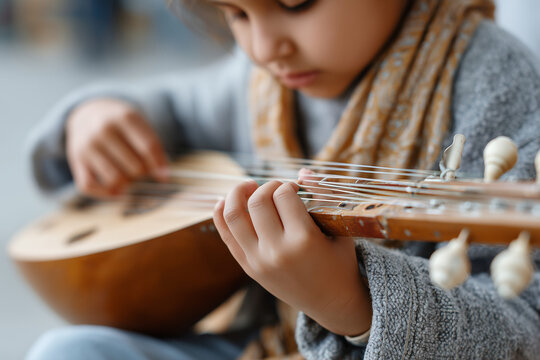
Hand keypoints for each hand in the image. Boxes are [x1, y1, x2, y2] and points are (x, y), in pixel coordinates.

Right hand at [66, 98, 167, 196]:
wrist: (88, 112)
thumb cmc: (122, 125)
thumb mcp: (140, 125)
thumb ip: (154, 148)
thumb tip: (163, 177)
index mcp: (125, 117)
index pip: (148, 147)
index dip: (159, 166)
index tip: (164, 177)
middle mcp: (103, 129)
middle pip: (135, 167)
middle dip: (142, 173)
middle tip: (139, 167)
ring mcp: (87, 145)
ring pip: (115, 180)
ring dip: (126, 184)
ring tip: (127, 175)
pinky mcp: (75, 160)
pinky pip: (90, 186)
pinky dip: (105, 192)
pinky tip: (115, 188)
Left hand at [213, 180, 371, 335]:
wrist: (331, 303)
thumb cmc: (339, 263)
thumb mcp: (338, 229)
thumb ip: (321, 197)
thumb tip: (302, 171)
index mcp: (304, 240)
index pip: (284, 195)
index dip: (289, 184)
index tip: (296, 189)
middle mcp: (277, 251)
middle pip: (257, 201)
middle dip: (265, 186)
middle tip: (276, 188)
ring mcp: (258, 261)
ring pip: (233, 215)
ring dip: (237, 194)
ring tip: (248, 188)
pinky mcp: (248, 267)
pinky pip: (226, 235)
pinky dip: (220, 213)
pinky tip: (226, 200)